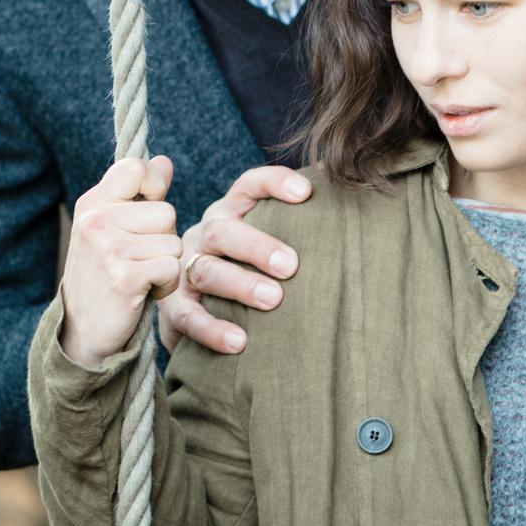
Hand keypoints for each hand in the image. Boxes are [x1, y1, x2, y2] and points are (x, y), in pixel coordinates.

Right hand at [57, 155, 180, 369]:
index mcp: (92, 204)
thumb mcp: (112, 229)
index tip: (149, 206)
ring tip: (140, 276)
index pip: (135, 167)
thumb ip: (139, 196)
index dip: (154, 184)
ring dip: (166, 264)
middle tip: (138, 259)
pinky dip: (166, 284)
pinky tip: (144, 291)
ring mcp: (109, 248)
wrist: (82, 331)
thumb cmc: (103, 276)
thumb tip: (165, 161)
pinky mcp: (125, 276)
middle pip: (166, 211)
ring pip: (173, 241)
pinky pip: (172, 267)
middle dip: (163, 238)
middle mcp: (97, 221)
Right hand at [158, 164, 309, 354]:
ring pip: (207, 271)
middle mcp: (205, 236)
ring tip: (274, 300)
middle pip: (224, 231)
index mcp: (230, 214)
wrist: (194, 317)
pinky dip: (213, 329)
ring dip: (241, 285)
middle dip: (258, 246)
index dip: (274, 183)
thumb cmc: (248, 274)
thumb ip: (297, 233)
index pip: (249, 186)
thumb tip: (353, 215)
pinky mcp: (172, 307)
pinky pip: (189, 316)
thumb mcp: (265, 248)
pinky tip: (240, 342)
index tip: (305, 193)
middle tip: (291, 266)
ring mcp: (184, 271)